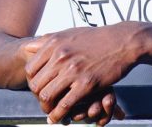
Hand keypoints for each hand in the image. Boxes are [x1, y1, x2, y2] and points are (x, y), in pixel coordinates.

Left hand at [24, 23, 144, 123]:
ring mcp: (73, 70)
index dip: (32, 82)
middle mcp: (61, 56)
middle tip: (44, 102)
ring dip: (46, 108)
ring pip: (47, 96)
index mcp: (55, 43)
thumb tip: (29, 46)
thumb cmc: (97, 38)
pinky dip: (58, 115)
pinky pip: (65, 105)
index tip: (39, 87)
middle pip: (36, 85)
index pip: (30, 69)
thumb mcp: (71, 33)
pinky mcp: (86, 83)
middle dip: (37, 97)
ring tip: (50, 112)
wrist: (123, 41)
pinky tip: (59, 118)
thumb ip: (49, 40)